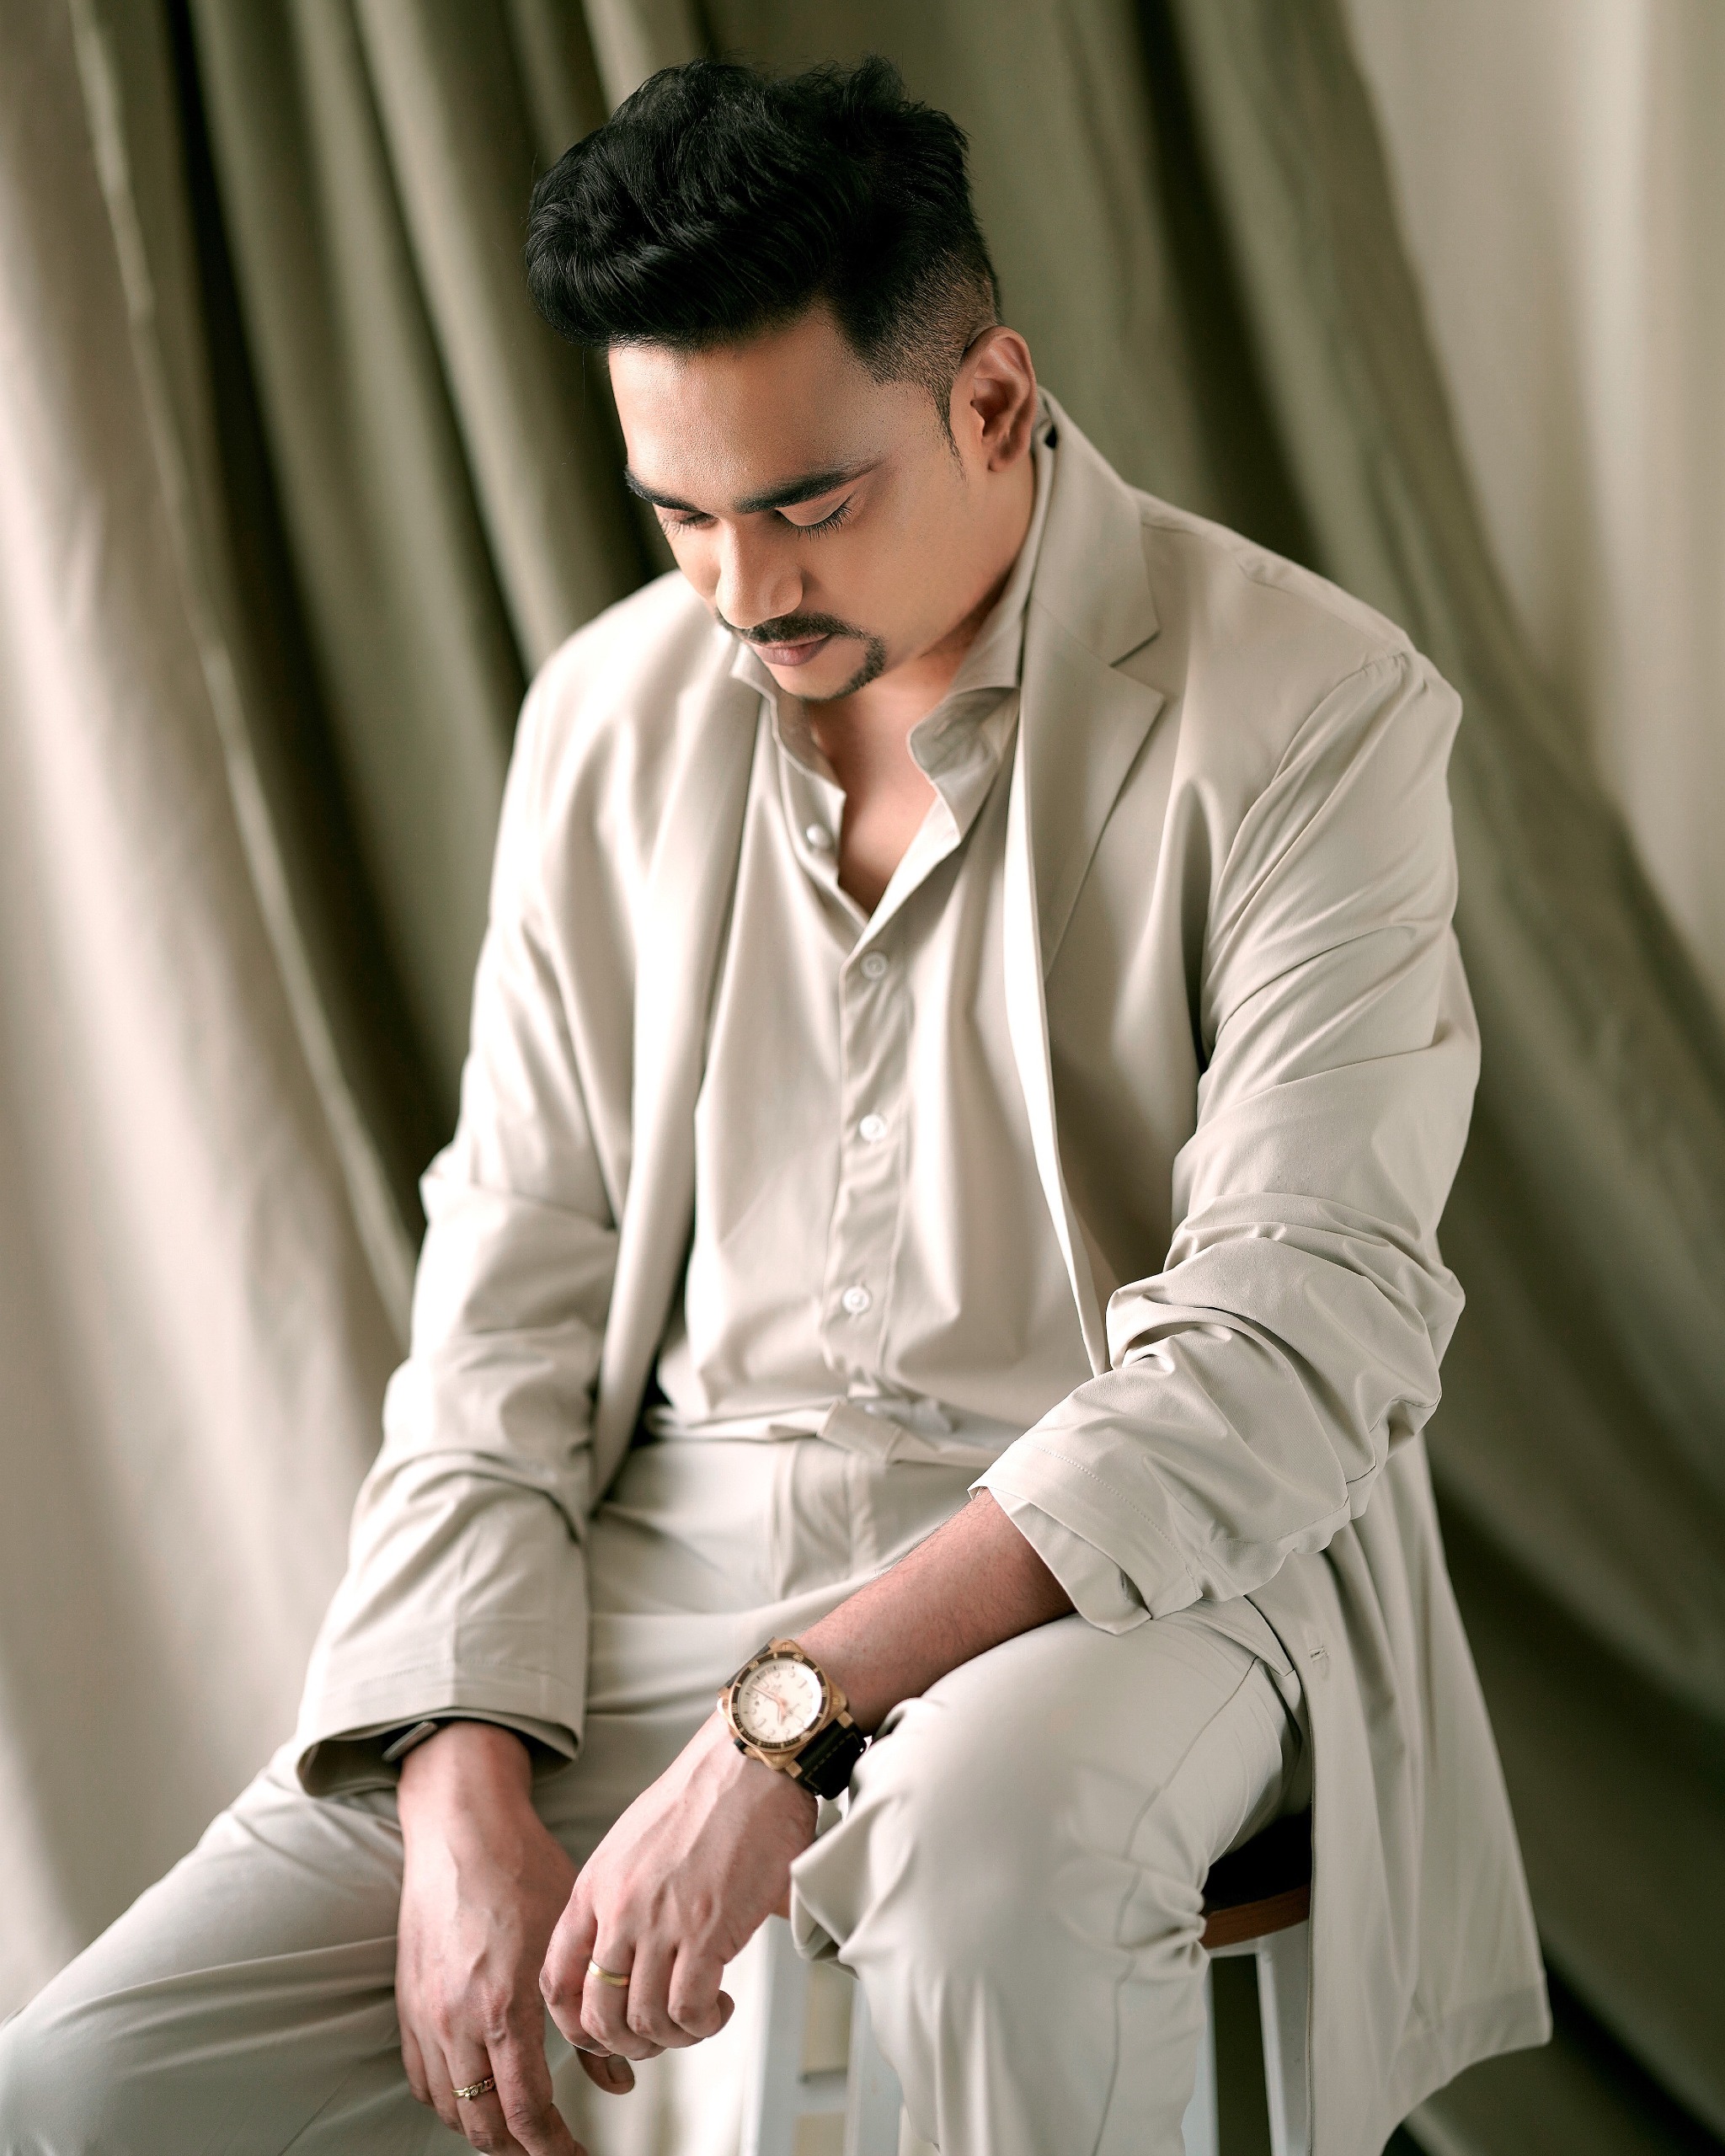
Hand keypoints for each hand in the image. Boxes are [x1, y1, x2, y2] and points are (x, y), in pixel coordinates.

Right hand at [395, 1722, 628, 2152]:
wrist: (461, 1827)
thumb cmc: (522, 1870)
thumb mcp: (571, 1938)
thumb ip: (589, 2017)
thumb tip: (619, 2079)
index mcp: (503, 2007)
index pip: (526, 2112)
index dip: (555, 2148)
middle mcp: (456, 2022)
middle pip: (483, 2127)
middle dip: (521, 2150)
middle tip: (553, 2151)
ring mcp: (425, 2016)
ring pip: (449, 2111)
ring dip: (484, 2132)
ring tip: (520, 2133)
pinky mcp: (406, 2004)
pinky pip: (422, 2080)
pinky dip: (449, 2103)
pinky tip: (475, 2096)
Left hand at [541, 1715, 816, 2059]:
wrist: (750, 1762)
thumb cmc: (703, 1795)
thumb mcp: (634, 1842)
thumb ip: (620, 1894)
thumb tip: (631, 1951)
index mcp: (595, 1886)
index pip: (556, 1979)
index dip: (574, 2024)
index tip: (601, 2034)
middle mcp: (619, 1909)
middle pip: (597, 2014)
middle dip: (625, 2044)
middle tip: (656, 2039)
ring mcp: (661, 1922)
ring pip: (644, 2022)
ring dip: (673, 2038)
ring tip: (698, 2020)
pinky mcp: (706, 1931)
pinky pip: (689, 2011)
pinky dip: (704, 2025)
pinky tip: (719, 2008)